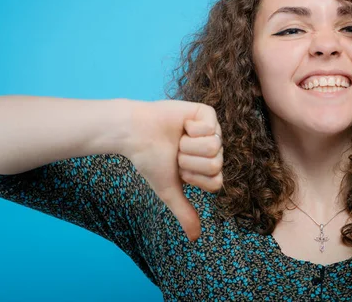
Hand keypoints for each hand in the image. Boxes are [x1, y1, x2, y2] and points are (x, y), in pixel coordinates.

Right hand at [123, 100, 222, 241]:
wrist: (135, 133)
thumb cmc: (151, 160)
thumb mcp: (169, 190)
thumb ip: (184, 212)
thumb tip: (195, 239)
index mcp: (208, 167)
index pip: (216, 182)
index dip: (193, 178)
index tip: (178, 170)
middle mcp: (213, 149)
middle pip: (215, 164)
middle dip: (189, 161)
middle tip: (176, 153)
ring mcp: (212, 130)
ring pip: (214, 147)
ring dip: (189, 145)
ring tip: (178, 139)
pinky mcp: (207, 114)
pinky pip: (211, 128)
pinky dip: (191, 128)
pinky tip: (182, 125)